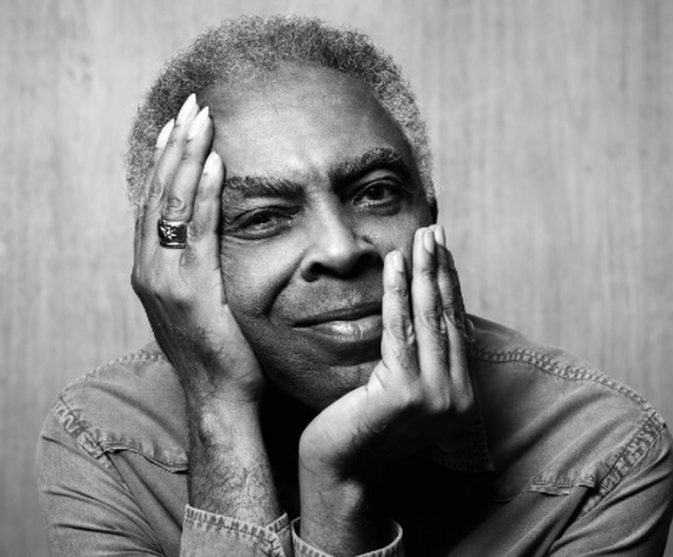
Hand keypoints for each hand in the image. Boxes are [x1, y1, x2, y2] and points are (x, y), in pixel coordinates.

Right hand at [131, 93, 263, 406]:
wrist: (219, 398)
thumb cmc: (219, 352)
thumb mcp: (205, 301)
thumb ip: (200, 266)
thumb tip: (215, 235)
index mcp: (153, 269)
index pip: (157, 202)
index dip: (166, 161)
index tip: (179, 125)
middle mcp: (150, 269)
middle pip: (159, 193)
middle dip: (175, 146)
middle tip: (191, 106)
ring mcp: (164, 279)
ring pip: (172, 205)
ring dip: (187, 158)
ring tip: (200, 119)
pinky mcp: (187, 289)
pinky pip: (195, 231)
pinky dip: (202, 195)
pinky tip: (212, 164)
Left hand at [299, 224, 473, 480]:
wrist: (341, 472)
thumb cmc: (364, 428)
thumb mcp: (401, 390)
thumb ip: (419, 360)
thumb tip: (422, 314)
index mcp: (459, 394)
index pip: (455, 327)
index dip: (449, 284)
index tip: (442, 251)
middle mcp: (455, 396)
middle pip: (447, 317)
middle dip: (440, 269)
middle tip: (435, 231)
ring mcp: (434, 397)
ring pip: (428, 319)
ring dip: (424, 272)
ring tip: (421, 237)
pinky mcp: (405, 393)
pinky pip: (399, 330)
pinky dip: (396, 292)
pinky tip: (395, 263)